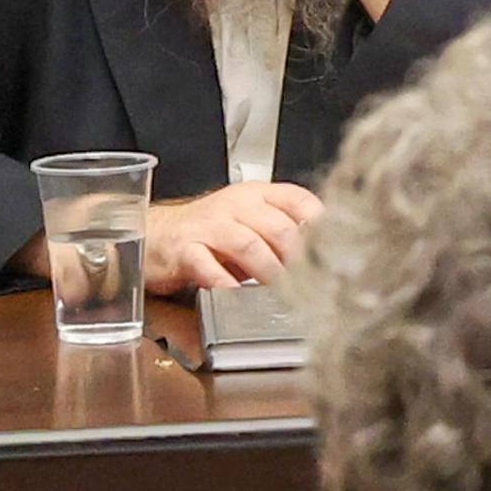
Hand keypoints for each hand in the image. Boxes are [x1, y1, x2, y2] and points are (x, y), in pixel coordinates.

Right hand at [144, 180, 328, 296]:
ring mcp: (207, 226)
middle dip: (297, 258)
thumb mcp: (250, 223)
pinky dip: (225, 283)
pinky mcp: (184, 249)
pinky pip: (207, 266)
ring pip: (248, 244)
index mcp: (256, 195)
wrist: (156, 234)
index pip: (298, 199)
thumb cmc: (209, 233)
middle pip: (278, 227)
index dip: (320, 225)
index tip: (334, 251)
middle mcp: (234, 206)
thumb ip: (282, 232)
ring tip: (281, 291)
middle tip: (309, 283)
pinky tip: (237, 295)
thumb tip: (325, 256)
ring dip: (269, 271)